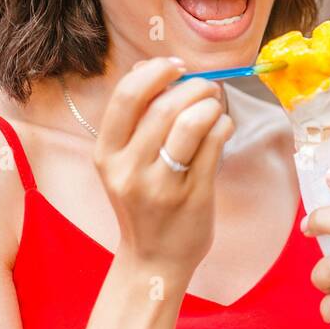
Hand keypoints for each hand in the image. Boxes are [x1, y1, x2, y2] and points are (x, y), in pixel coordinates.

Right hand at [92, 57, 231, 271]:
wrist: (153, 260)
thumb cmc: (142, 203)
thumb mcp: (123, 164)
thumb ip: (135, 121)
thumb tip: (154, 69)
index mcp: (106, 154)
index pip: (125, 97)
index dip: (154, 72)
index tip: (176, 67)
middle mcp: (128, 169)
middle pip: (163, 107)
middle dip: (192, 87)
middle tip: (207, 87)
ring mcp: (161, 185)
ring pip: (191, 124)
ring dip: (210, 105)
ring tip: (215, 106)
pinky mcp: (193, 196)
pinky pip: (214, 145)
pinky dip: (223, 126)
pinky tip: (223, 128)